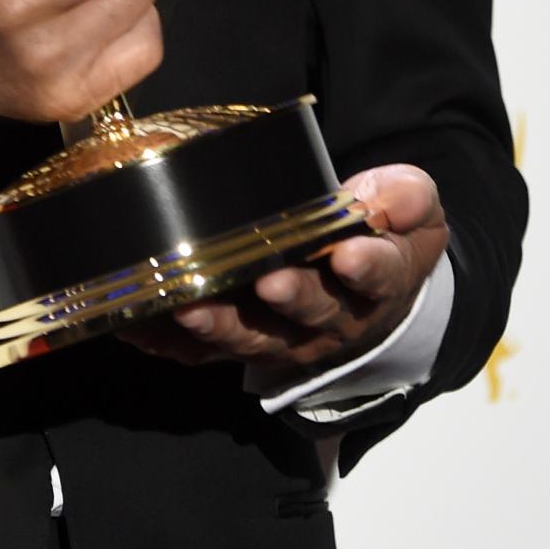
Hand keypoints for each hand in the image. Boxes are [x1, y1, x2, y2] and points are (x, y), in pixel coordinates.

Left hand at [118, 164, 446, 382]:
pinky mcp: (238, 344)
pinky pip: (200, 351)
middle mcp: (329, 319)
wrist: (363, 287)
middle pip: (309, 312)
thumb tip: (389, 197)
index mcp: (377, 281)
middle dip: (289, 297)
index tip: (350, 254)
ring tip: (192, 309)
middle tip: (268, 283)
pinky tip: (139, 327)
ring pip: (251, 338)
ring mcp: (282, 337)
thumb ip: (405, 197)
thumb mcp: (411, 211)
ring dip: (221, 326)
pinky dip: (168, 342)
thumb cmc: (381, 238)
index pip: (379, 275)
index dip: (367, 267)